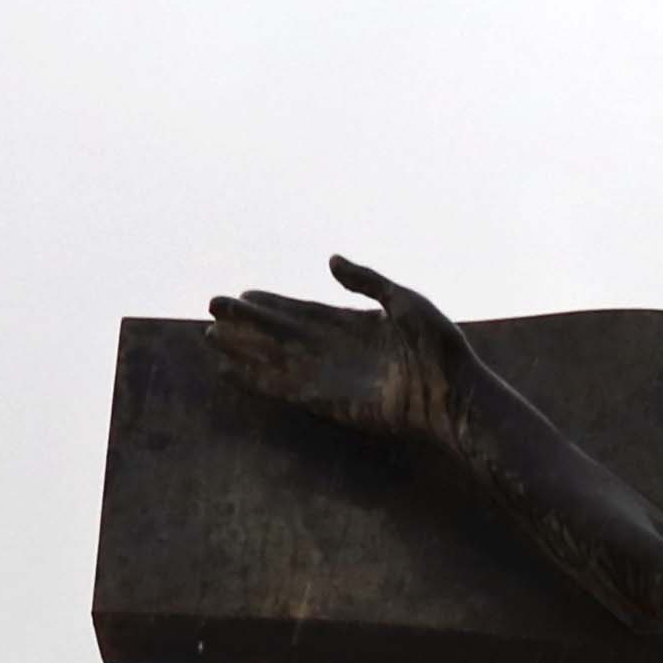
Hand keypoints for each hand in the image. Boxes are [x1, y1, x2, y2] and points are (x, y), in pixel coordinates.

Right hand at [203, 253, 471, 440]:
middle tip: (211, 308)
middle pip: (279, 333)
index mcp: (352, 324)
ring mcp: (328, 377)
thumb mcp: (404, 299)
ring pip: (273, 360)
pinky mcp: (326, 403)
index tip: (242, 295)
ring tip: (209, 338)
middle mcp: (334, 350)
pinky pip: (281, 390)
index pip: (302, 312)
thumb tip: (330, 259)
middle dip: (246, 323)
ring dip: (242, 349)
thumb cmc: (439, 346)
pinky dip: (254, 380)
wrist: (453, 393)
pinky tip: (229, 372)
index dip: (271, 304)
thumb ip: (366, 280)